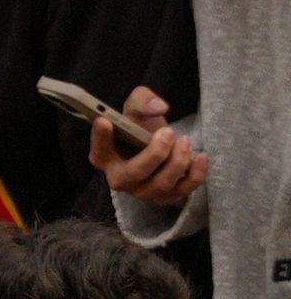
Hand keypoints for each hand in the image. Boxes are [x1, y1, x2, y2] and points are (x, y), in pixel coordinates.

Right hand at [89, 85, 207, 206]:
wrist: (160, 143)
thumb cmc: (141, 127)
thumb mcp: (137, 107)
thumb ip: (142, 101)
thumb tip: (159, 108)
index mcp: (105, 156)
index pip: (99, 150)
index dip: (100, 138)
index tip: (105, 121)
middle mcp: (120, 179)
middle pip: (133, 175)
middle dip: (154, 154)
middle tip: (168, 132)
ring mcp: (142, 192)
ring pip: (160, 185)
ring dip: (177, 161)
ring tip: (184, 140)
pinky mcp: (165, 197)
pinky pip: (182, 191)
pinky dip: (195, 175)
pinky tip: (200, 156)